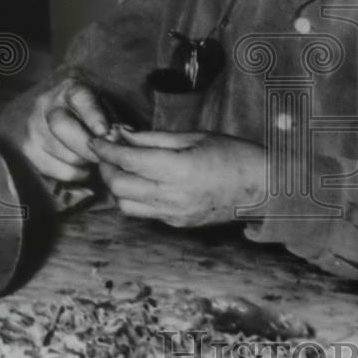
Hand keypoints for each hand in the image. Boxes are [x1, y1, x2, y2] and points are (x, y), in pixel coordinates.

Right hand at [22, 78, 109, 181]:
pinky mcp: (27, 148)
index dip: (93, 115)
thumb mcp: (101, 104)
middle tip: (102, 155)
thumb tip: (113, 140)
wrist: (51, 109)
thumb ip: (110, 119)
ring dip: (82, 161)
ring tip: (92, 157)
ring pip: (60, 152)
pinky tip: (81, 167)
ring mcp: (33, 126)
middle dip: (87, 146)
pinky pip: (53, 169)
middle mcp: (46, 104)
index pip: (80, 98)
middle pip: (62, 126)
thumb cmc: (86, 109)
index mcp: (70, 88)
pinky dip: (73, 173)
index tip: (103, 131)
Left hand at [89, 129, 266, 226]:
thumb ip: (154, 138)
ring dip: (117, 186)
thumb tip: (122, 134)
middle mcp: (172, 195)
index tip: (95, 140)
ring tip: (121, 168)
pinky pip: (144, 212)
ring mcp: (174, 214)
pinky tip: (141, 182)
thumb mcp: (194, 136)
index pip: (127, 160)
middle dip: (106, 168)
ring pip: (126, 204)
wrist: (262, 188)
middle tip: (106, 153)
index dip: (106, 149)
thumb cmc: (232, 154)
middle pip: (119, 186)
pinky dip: (134, 197)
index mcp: (178, 168)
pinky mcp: (177, 223)